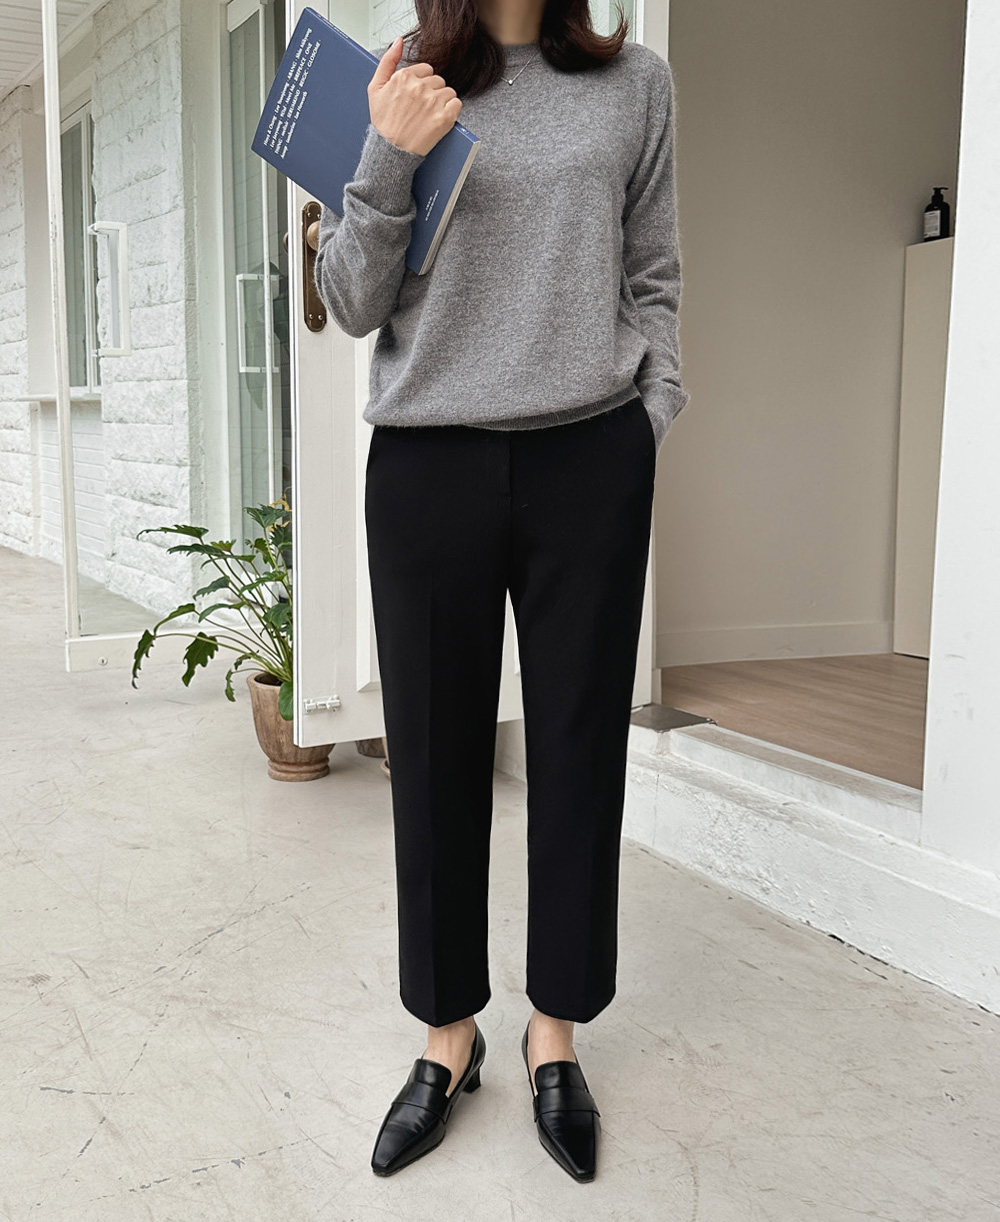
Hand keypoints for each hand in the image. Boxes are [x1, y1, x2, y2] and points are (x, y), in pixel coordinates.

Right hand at [368, 35, 461, 156]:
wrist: (391, 150)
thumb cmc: (383, 122)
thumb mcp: (376, 88)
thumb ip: (387, 61)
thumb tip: (398, 41)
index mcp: (404, 77)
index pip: (426, 69)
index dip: (422, 83)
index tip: (415, 97)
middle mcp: (419, 87)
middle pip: (438, 80)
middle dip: (432, 92)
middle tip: (421, 109)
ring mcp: (433, 102)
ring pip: (449, 92)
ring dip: (442, 102)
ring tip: (430, 115)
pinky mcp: (444, 117)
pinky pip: (457, 104)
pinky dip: (452, 111)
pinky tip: (440, 119)